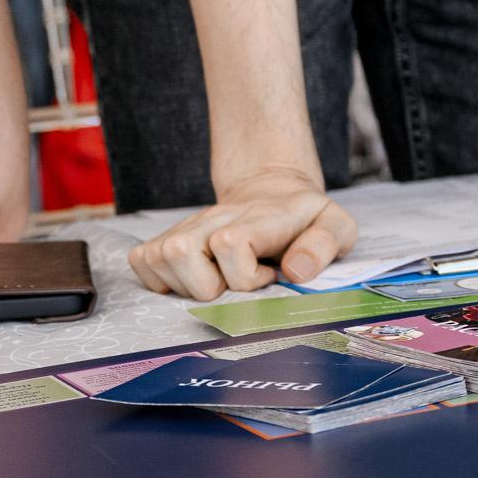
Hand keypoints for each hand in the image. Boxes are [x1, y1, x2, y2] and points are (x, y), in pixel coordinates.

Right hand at [129, 164, 356, 300]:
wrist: (275, 191)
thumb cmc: (305, 219)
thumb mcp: (336, 226)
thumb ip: (324, 245)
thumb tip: (295, 269)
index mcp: (258, 219)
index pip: (228, 243)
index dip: (245, 276)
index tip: (268, 276)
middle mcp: (216, 219)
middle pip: (180, 251)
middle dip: (208, 286)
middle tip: (235, 283)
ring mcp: (189, 226)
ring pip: (158, 257)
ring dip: (183, 284)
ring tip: (216, 280)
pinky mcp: (169, 236)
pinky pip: (142, 261)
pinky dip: (159, 280)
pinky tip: (191, 280)